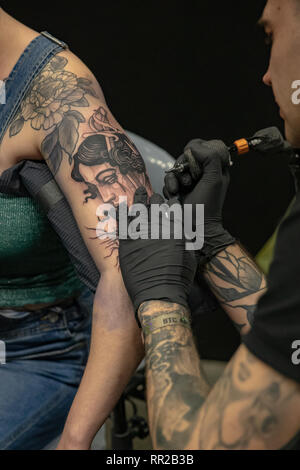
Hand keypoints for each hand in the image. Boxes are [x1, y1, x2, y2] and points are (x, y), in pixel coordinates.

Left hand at [118, 187, 196, 318]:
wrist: (158, 295)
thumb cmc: (177, 280)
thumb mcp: (189, 258)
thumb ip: (186, 242)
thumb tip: (183, 234)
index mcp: (176, 230)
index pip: (174, 209)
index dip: (172, 203)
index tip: (170, 201)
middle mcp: (159, 228)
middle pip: (157, 206)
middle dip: (156, 200)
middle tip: (154, 196)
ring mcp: (141, 234)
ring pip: (140, 210)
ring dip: (140, 199)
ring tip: (139, 191)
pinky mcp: (127, 243)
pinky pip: (122, 223)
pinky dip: (121, 212)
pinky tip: (120, 205)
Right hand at [164, 139, 234, 263]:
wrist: (194, 228)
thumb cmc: (207, 207)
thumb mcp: (214, 179)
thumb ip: (210, 157)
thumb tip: (194, 146)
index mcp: (216, 167)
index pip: (205, 146)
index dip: (197, 152)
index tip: (196, 165)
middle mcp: (203, 172)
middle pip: (187, 155)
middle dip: (183, 167)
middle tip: (188, 181)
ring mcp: (190, 180)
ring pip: (176, 167)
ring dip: (174, 178)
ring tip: (178, 191)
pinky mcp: (178, 189)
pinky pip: (169, 178)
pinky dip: (169, 186)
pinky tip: (174, 195)